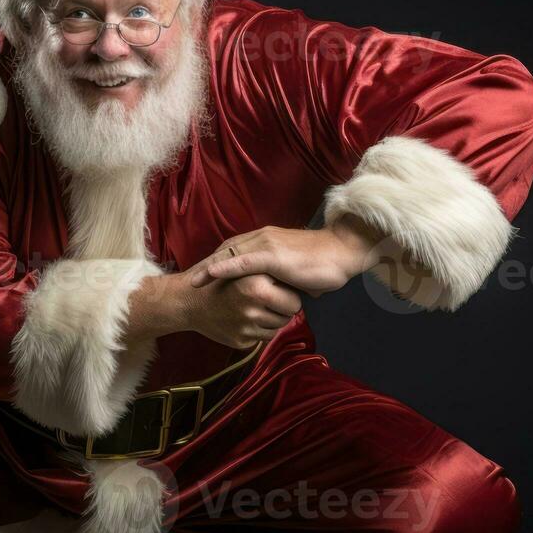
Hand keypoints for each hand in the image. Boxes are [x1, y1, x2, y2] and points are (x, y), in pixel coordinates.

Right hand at [183, 269, 302, 349]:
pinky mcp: (241, 340)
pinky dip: (260, 330)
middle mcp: (253, 308)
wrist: (189, 301)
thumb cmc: (220, 279)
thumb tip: (297, 278)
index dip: (288, 294)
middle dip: (284, 309)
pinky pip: (264, 338)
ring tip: (257, 308)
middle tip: (272, 301)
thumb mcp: (243, 267)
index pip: (294, 300)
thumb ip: (268, 270)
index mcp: (256, 286)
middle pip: (289, 316)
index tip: (279, 290)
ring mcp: (246, 327)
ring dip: (273, 320)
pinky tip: (247, 319)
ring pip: (278, 328)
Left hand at [189, 221, 381, 297]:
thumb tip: (280, 294)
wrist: (345, 252)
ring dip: (207, 268)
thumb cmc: (326, 264)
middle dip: (204, 266)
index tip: (200, 279)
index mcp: (266, 240)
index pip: (233, 249)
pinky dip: (223, 268)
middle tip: (187, 282)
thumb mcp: (296, 272)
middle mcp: (262, 237)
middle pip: (225, 250)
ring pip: (229, 254)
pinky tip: (209, 275)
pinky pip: (242, 261)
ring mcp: (267, 245)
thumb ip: (282, 278)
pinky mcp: (273, 255)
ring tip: (190, 282)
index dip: (215, 263)